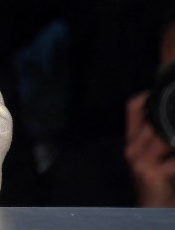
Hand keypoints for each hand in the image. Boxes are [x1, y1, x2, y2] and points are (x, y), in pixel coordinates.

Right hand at [124, 92, 174, 207]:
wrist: (152, 210)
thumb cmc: (159, 184)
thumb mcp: (153, 158)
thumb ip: (160, 141)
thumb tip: (171, 127)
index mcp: (132, 141)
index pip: (133, 109)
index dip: (146, 96)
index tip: (159, 91)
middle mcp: (132, 148)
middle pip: (152, 121)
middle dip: (171, 118)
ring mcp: (139, 160)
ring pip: (164, 138)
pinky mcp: (150, 172)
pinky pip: (172, 158)